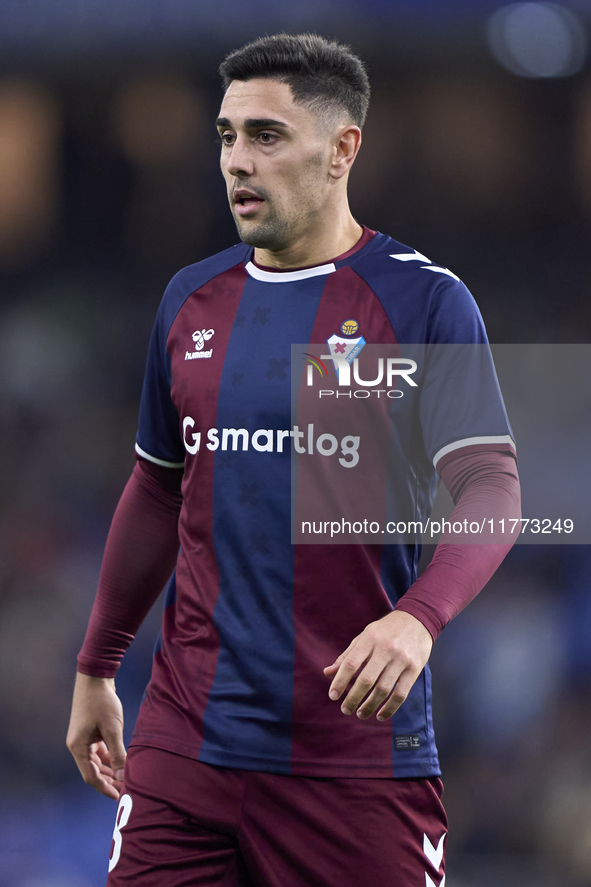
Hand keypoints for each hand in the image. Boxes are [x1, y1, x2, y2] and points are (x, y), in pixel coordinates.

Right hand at [66, 672, 126, 799]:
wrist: (95, 677)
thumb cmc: (102, 701)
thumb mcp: (112, 728)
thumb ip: (117, 753)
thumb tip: (123, 776)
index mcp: (78, 747)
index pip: (90, 776)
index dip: (105, 788)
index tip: (119, 797)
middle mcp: (78, 745)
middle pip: (93, 771)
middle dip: (108, 781)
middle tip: (125, 790)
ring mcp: (84, 738)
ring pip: (97, 761)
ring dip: (110, 770)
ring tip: (124, 779)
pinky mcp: (90, 731)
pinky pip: (99, 751)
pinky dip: (109, 757)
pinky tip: (121, 762)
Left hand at [323, 610, 432, 720]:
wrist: (417, 619)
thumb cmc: (386, 631)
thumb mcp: (365, 636)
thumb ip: (347, 655)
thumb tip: (328, 673)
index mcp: (370, 639)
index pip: (351, 663)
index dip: (340, 681)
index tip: (333, 696)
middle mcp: (386, 649)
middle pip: (366, 679)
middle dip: (353, 698)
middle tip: (345, 709)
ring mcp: (401, 659)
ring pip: (383, 689)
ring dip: (370, 706)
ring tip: (360, 714)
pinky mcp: (414, 669)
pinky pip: (401, 693)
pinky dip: (390, 708)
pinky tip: (380, 715)